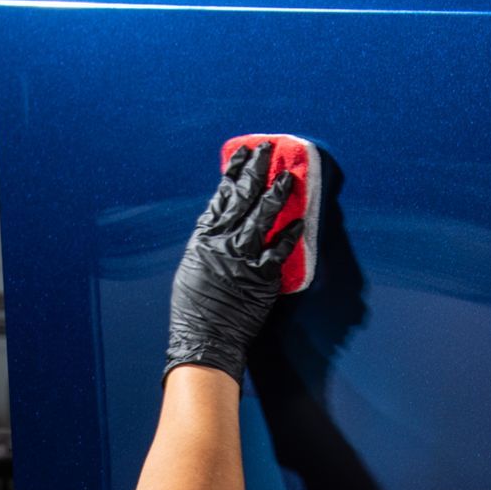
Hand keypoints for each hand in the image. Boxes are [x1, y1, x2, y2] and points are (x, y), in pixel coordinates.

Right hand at [164, 143, 304, 382]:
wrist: (204, 339)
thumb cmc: (194, 310)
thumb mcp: (192, 268)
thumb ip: (208, 245)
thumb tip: (222, 229)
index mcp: (204, 239)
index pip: (221, 196)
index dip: (234, 173)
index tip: (244, 155)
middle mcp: (223, 243)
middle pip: (243, 197)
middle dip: (256, 170)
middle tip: (268, 150)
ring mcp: (243, 258)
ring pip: (263, 217)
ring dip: (277, 193)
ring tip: (288, 176)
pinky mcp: (261, 277)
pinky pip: (280, 250)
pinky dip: (289, 234)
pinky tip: (299, 220)